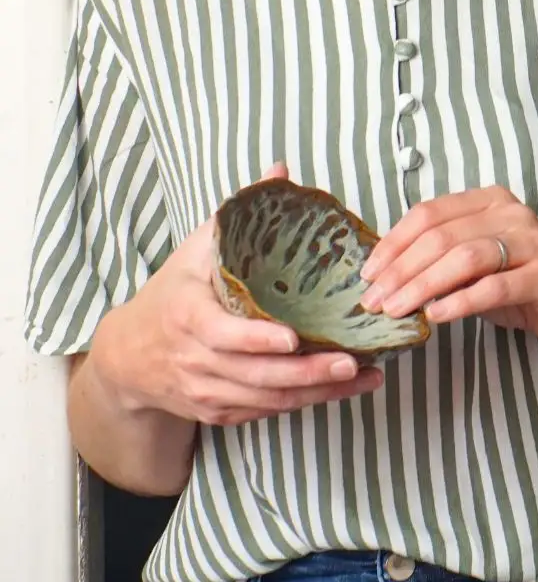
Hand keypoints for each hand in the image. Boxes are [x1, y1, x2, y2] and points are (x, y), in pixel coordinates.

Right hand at [93, 161, 387, 426]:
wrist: (128, 356)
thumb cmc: (172, 294)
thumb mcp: (194, 251)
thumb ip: (237, 215)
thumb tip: (280, 170)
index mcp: (186, 316)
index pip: (221, 334)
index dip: (256, 339)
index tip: (292, 338)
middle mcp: (195, 359)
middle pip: (254, 374)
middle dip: (306, 372)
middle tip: (351, 361)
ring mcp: (206, 390)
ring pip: (266, 399)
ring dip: (317, 392)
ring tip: (365, 377)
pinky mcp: (218, 411)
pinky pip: (265, 411)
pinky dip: (305, 403)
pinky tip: (344, 389)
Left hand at [357, 183, 537, 348]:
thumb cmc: (523, 287)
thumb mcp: (476, 270)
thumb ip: (440, 263)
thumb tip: (383, 277)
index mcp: (489, 201)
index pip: (428, 214)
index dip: (393, 243)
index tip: (366, 274)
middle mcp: (511, 213)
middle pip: (441, 235)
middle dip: (400, 270)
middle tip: (373, 301)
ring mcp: (532, 242)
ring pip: (464, 258)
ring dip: (422, 286)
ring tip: (396, 311)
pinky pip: (494, 287)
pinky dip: (460, 302)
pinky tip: (436, 317)